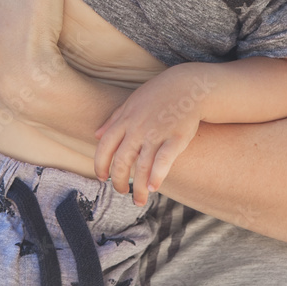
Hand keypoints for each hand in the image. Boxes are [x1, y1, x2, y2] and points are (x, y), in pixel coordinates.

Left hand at [94, 64, 202, 204]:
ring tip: (139, 200)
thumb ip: (114, 118)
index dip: (100, 165)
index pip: (105, 146)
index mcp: (126, 119)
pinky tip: (153, 188)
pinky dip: (157, 176)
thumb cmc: (159, 94)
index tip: (102, 178)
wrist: (189, 85)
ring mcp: (157, 133)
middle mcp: (138, 128)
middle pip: (121, 161)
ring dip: (138, 189)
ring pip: (142, 167)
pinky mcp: (176, 138)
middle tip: (122, 192)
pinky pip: (164, 160)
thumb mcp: (133, 101)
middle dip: (118, 182)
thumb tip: (96, 135)